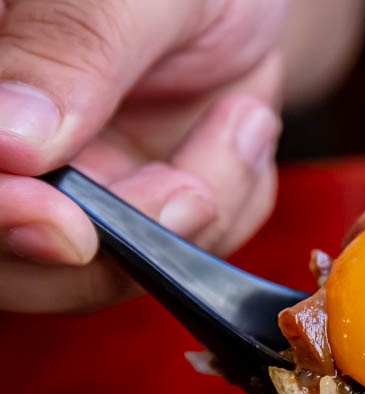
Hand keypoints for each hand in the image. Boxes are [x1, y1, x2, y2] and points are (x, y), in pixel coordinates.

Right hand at [0, 0, 286, 311]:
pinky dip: (230, 203)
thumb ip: (70, 52)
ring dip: (196, 214)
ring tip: (241, 116)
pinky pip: (181, 253)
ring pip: (106, 272)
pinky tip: (241, 125)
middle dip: (116, 245)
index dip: (3, 219)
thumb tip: (8, 144)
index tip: (70, 229)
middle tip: (194, 193)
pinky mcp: (135, 214)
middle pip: (20, 257)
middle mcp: (11, 147)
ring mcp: (69, 186)